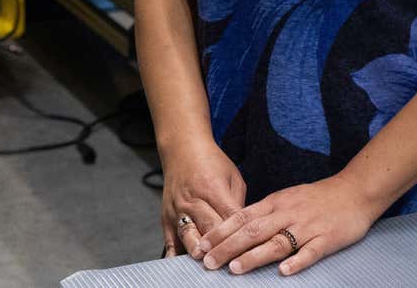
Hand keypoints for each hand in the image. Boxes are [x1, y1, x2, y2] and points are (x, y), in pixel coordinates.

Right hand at [160, 137, 246, 259]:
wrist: (182, 150)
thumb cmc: (212, 163)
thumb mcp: (233, 177)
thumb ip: (238, 204)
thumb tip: (245, 230)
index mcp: (213, 188)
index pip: (230, 217)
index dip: (240, 234)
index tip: (249, 248)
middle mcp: (193, 200)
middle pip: (210, 229)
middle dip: (221, 247)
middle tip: (232, 263)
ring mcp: (178, 210)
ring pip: (189, 236)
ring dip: (199, 252)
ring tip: (208, 264)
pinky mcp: (167, 218)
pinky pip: (170, 241)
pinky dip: (176, 255)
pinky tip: (183, 266)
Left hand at [196, 173, 384, 276]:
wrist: (356, 190)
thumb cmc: (318, 197)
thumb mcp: (287, 198)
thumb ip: (264, 213)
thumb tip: (236, 227)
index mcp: (276, 203)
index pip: (242, 217)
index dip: (220, 232)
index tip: (202, 246)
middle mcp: (288, 214)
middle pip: (253, 230)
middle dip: (228, 247)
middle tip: (209, 262)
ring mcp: (307, 226)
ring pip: (277, 241)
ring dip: (255, 256)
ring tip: (235, 269)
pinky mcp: (327, 238)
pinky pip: (311, 251)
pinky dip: (297, 262)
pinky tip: (285, 272)